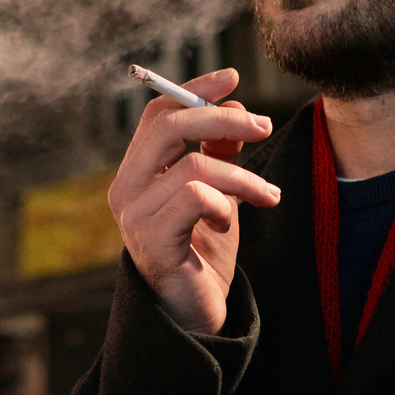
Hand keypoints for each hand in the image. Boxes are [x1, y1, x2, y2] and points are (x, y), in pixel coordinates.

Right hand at [108, 68, 279, 333]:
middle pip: (169, 126)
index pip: (158, 112)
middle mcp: (126, 188)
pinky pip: (196, 199)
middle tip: (265, 128)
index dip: (194, 88)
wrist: (194, 317)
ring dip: (242, 177)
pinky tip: (230, 226)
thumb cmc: (202, 255)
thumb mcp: (219, 195)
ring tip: (269, 197)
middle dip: (222, 119)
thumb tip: (238, 107)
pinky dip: (224, 205)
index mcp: (138, 171)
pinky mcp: (152, 241)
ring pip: (192, 165)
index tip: (232, 77)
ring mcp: (135, 216)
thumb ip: (220, 153)